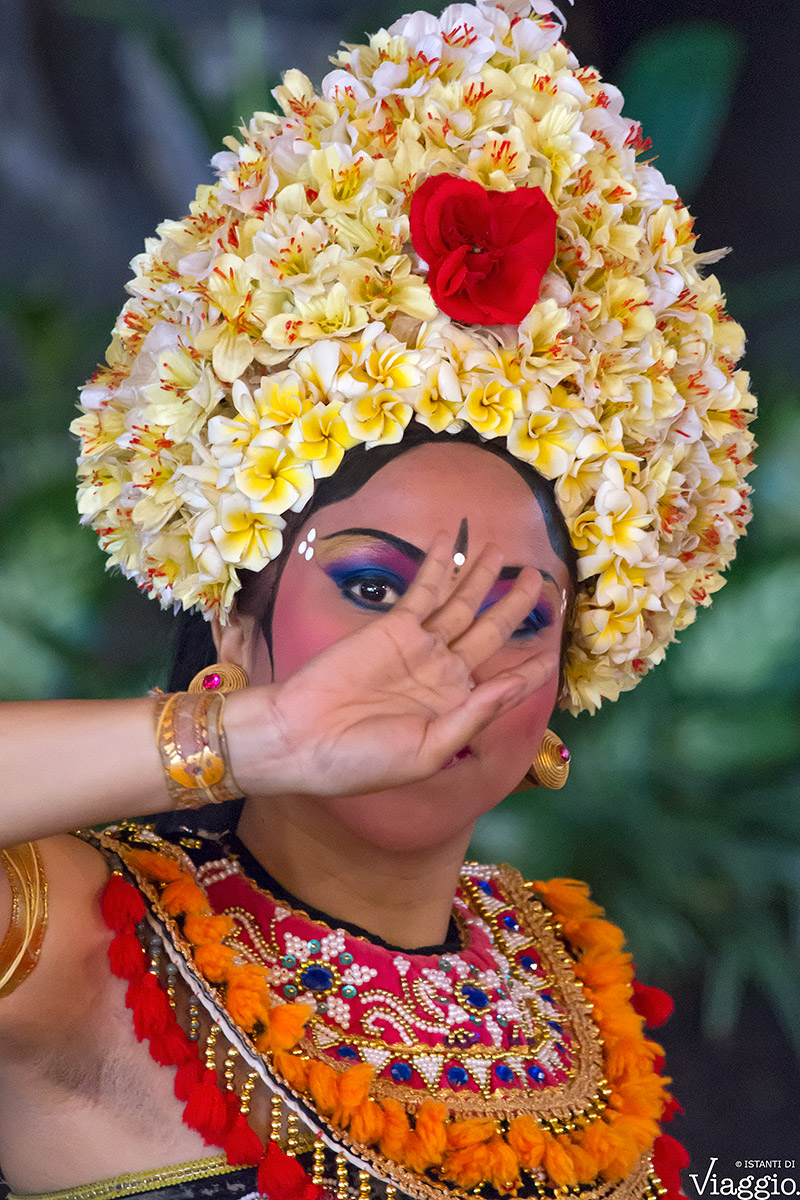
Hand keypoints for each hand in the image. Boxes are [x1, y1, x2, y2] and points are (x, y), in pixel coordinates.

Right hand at [226, 533, 557, 795]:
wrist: (301, 740)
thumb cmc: (363, 760)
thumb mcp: (427, 751)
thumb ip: (473, 715)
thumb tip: (513, 683)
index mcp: (458, 710)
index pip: (506, 683)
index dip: (532, 668)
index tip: (555, 651)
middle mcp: (444, 675)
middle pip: (490, 630)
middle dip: (516, 604)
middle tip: (538, 577)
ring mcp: (420, 648)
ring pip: (461, 603)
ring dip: (481, 577)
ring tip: (502, 550)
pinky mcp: (392, 628)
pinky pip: (423, 590)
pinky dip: (437, 565)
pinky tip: (449, 540)